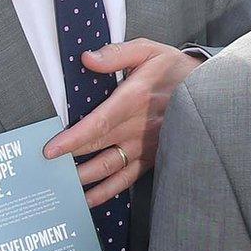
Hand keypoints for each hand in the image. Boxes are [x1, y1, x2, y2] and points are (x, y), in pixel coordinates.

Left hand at [43, 39, 203, 204]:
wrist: (208, 91)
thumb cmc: (172, 69)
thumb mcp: (149, 51)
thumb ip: (117, 55)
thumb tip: (87, 59)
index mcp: (136, 99)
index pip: (100, 122)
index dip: (74, 138)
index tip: (51, 150)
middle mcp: (139, 127)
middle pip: (98, 148)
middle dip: (69, 160)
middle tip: (42, 170)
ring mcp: (145, 146)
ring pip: (109, 168)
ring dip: (84, 179)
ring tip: (60, 187)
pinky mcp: (151, 158)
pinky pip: (126, 180)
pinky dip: (106, 192)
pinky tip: (87, 200)